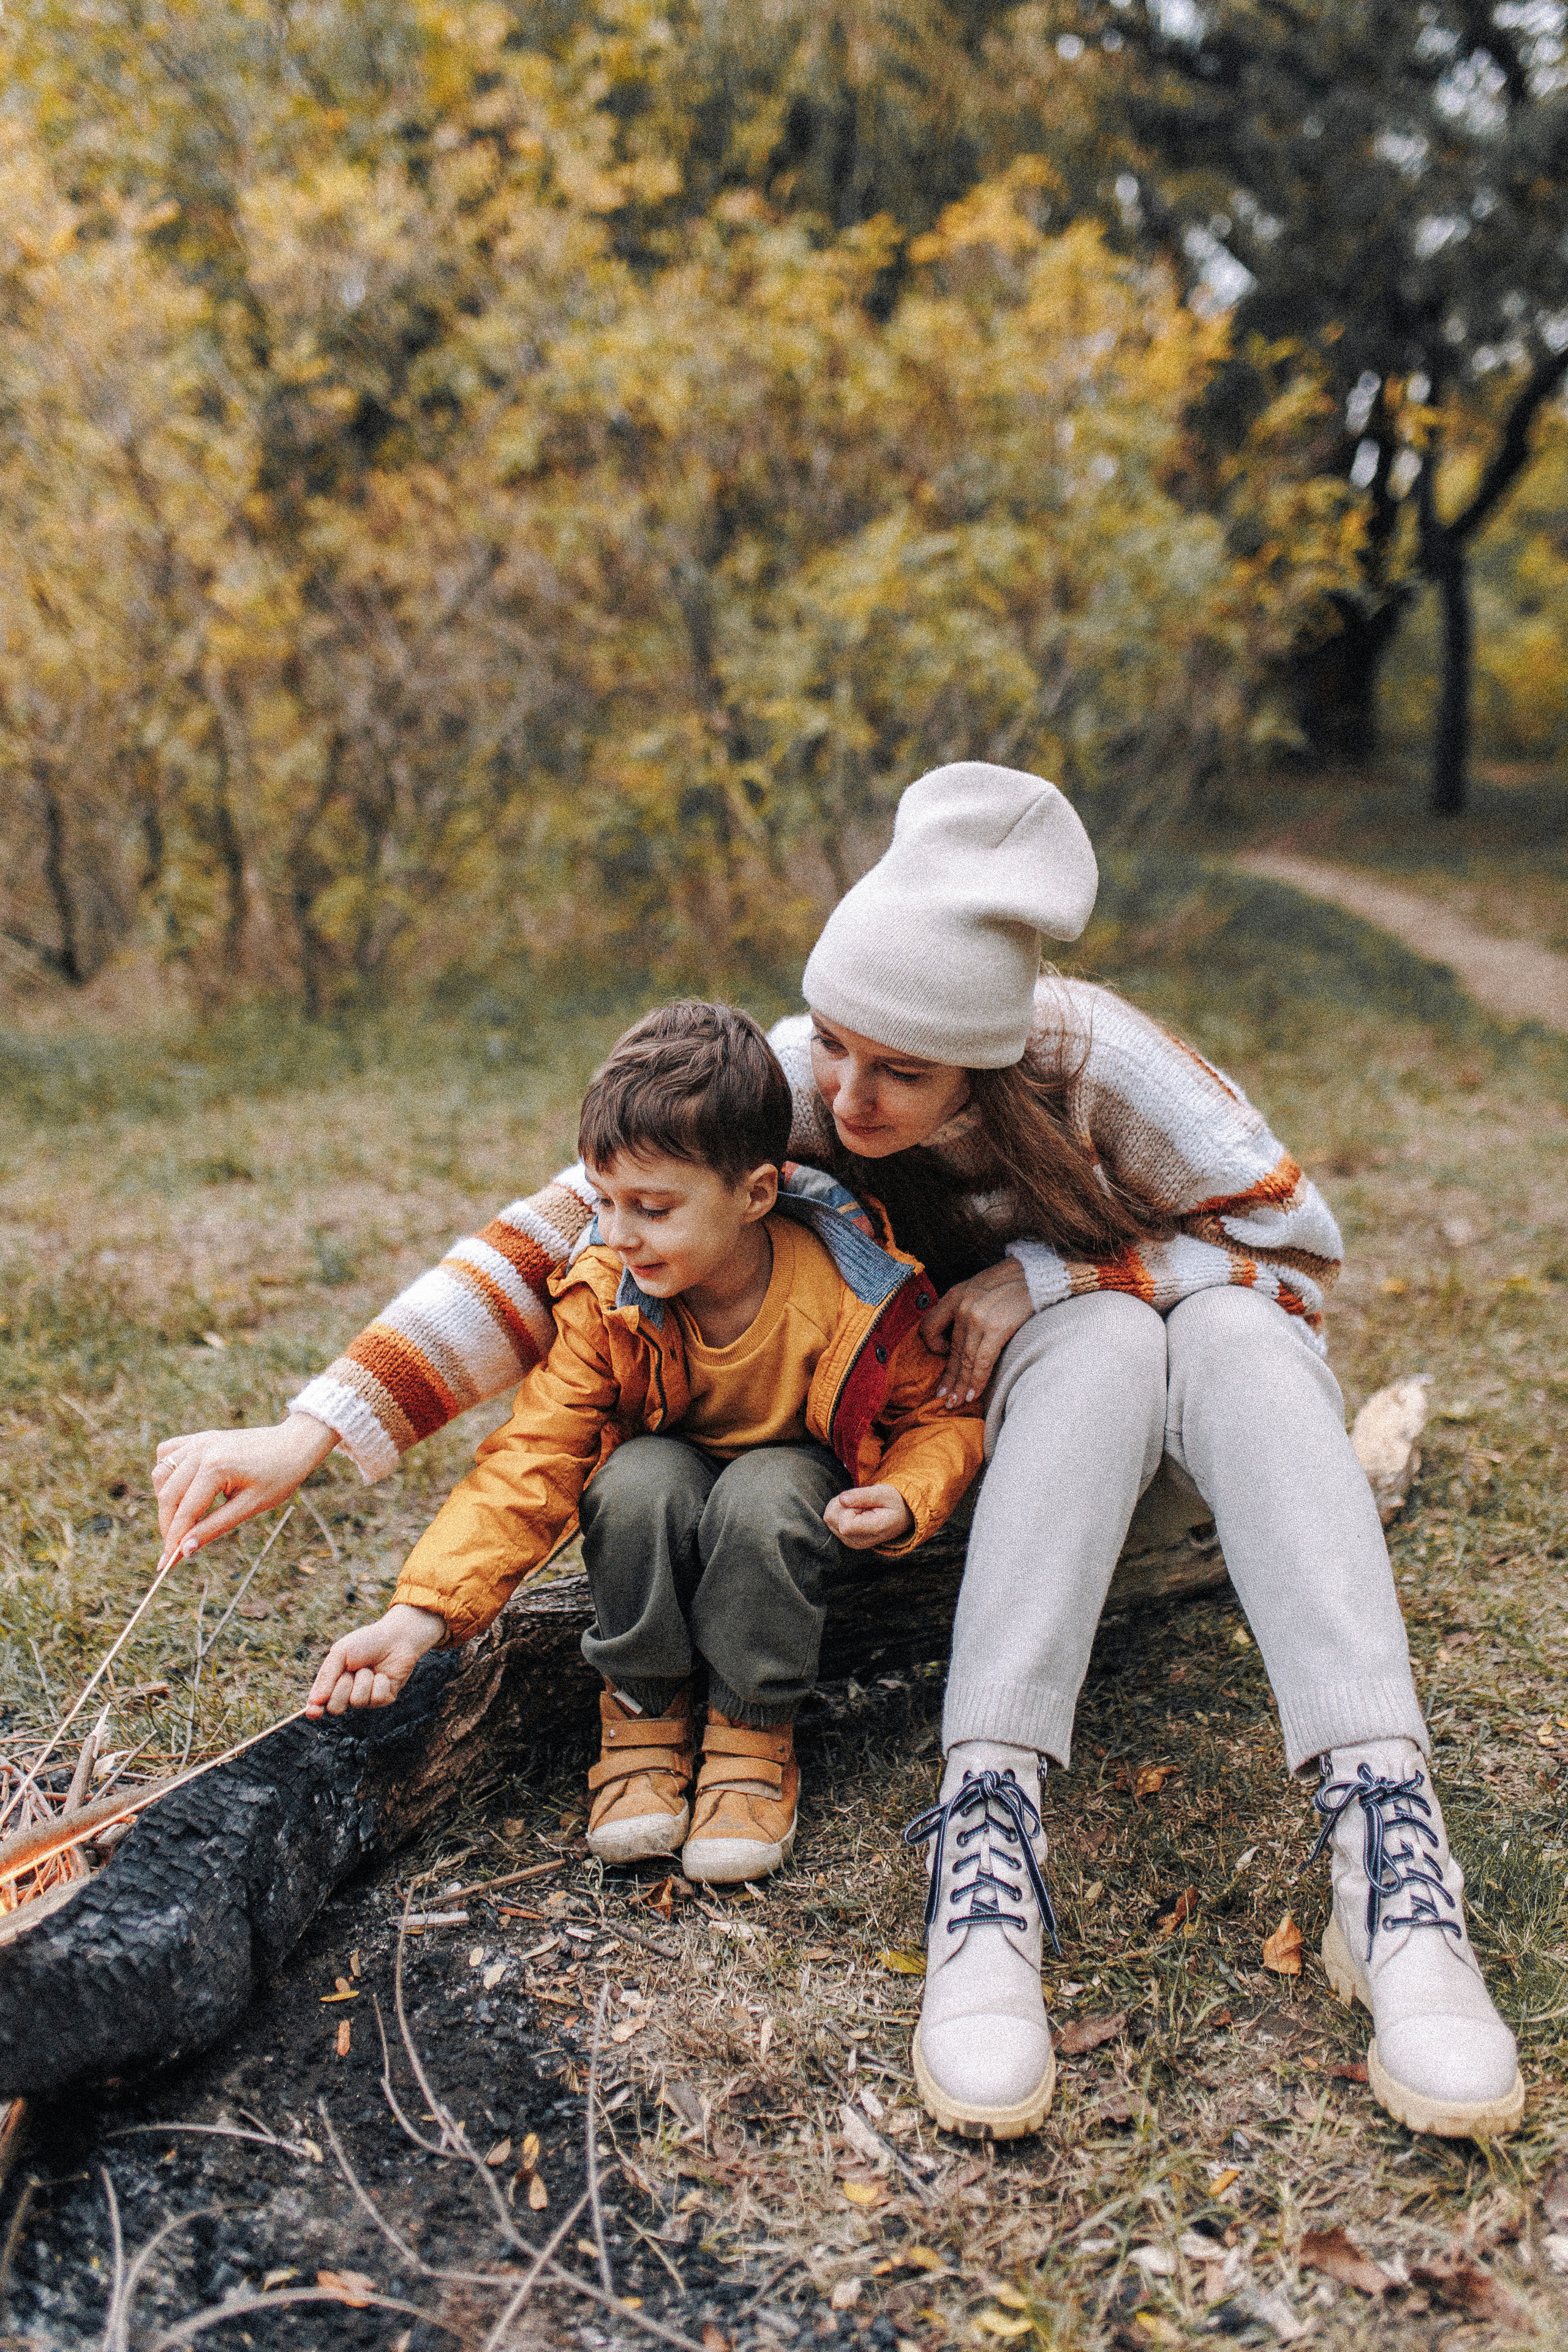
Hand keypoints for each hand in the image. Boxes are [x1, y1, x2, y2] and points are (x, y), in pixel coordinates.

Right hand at [153, 1413, 336, 1565]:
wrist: (294, 1445)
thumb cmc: (279, 1476)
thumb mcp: (250, 1507)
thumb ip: (214, 1527)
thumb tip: (185, 1550)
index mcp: (216, 1466)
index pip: (185, 1511)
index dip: (174, 1540)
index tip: (166, 1564)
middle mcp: (201, 1450)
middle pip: (168, 1495)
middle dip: (168, 1526)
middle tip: (175, 1549)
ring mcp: (198, 1441)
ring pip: (161, 1474)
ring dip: (165, 1500)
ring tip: (183, 1521)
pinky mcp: (199, 1438)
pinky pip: (167, 1454)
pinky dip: (166, 1473)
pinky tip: (181, 1489)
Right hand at [305, 1604, 446, 1717]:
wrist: (395, 1636)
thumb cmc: (366, 1642)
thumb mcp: (340, 1652)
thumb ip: (326, 1676)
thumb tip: (314, 1702)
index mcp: (334, 1683)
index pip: (318, 1704)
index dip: (314, 1711)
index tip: (314, 1711)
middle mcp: (348, 1694)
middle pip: (336, 1708)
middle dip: (343, 1687)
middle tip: (352, 1671)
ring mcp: (367, 1698)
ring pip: (357, 1702)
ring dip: (364, 1680)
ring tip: (370, 1668)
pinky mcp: (385, 1698)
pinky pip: (377, 1698)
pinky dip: (380, 1682)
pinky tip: (384, 1674)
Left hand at [824, 1483, 914, 1550]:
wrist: (902, 1516)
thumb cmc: (895, 1502)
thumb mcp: (884, 1493)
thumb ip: (862, 1496)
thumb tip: (842, 1499)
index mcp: (872, 1531)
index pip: (844, 1523)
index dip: (848, 1506)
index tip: (863, 1503)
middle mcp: (858, 1541)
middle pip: (831, 1517)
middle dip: (842, 1504)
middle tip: (861, 1503)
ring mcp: (850, 1542)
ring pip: (829, 1518)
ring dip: (840, 1507)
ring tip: (860, 1507)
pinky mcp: (845, 1538)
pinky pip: (831, 1521)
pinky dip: (840, 1512)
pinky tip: (856, 1512)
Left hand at [919, 1258, 1033, 1406]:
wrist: (1041, 1272)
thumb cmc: (1014, 1279)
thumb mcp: (980, 1285)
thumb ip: (968, 1305)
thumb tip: (963, 1331)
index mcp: (955, 1295)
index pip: (929, 1326)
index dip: (933, 1345)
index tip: (943, 1355)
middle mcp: (962, 1306)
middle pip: (950, 1350)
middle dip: (949, 1378)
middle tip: (944, 1398)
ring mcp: (978, 1318)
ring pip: (964, 1361)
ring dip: (961, 1386)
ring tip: (957, 1402)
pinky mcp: (996, 1328)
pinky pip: (981, 1362)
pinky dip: (977, 1381)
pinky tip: (974, 1394)